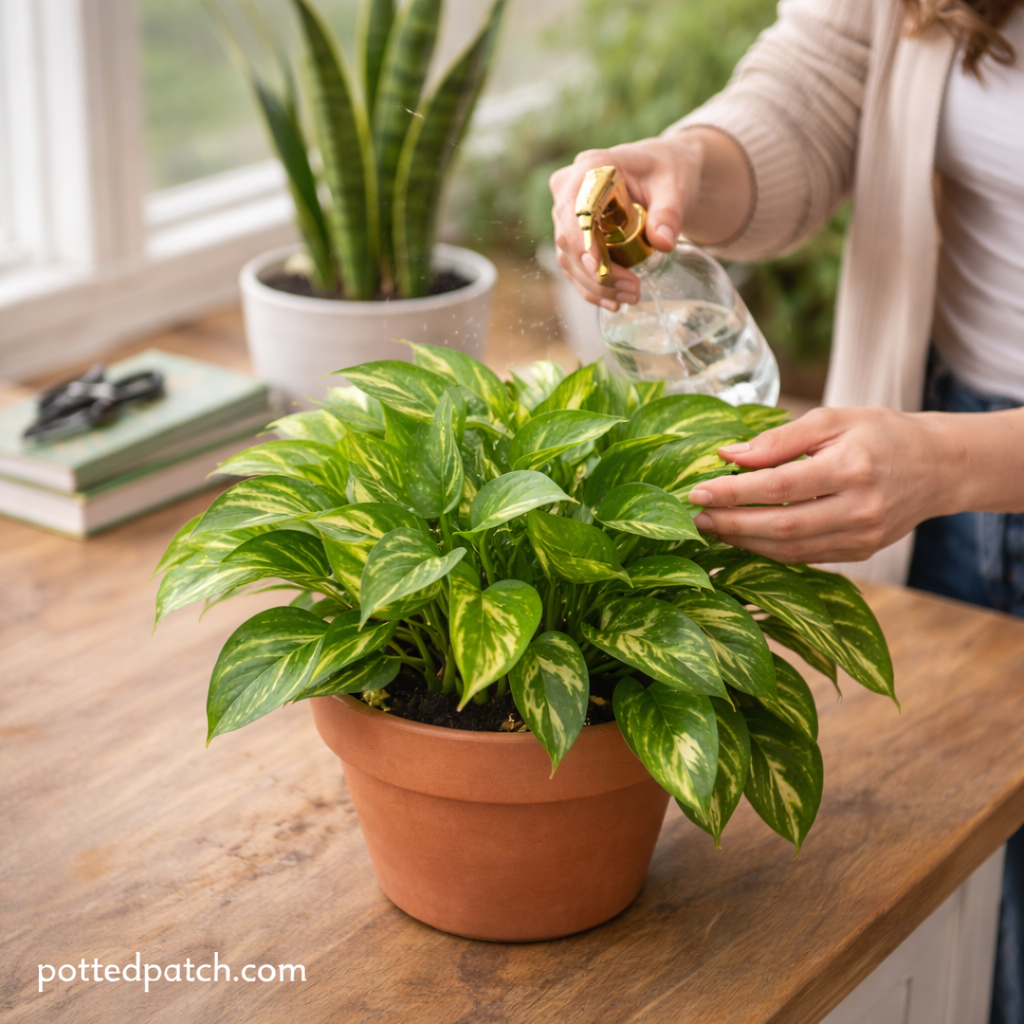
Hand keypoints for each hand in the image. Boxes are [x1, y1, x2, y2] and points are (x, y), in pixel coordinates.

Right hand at [548, 136, 699, 310]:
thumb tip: (663, 243)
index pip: (575, 208)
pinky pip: (575, 266)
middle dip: (597, 272)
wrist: (664, 172)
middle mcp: (570, 190)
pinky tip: (614, 302)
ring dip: (596, 285)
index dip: (582, 240)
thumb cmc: (667, 171)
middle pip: (569, 238)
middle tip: (632, 290)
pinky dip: (593, 287)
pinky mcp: (574, 236)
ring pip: (569, 258)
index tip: (598, 266)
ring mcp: (568, 215)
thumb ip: (669, 212)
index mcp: (592, 167)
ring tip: (631, 297)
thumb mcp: (674, 187)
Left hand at [685, 408, 966, 563]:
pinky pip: (804, 557)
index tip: (698, 492)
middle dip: (731, 524)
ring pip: (790, 548)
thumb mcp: (833, 420)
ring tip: (711, 527)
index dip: (734, 492)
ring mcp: (862, 537)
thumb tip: (727, 456)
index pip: (779, 486)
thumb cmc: (879, 434)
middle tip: (695, 517)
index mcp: (852, 467)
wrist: (937, 467)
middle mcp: (860, 508)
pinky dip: (769, 549)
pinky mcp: (860, 553)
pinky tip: (743, 537)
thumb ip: (779, 440)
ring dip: (744, 541)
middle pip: (781, 525)